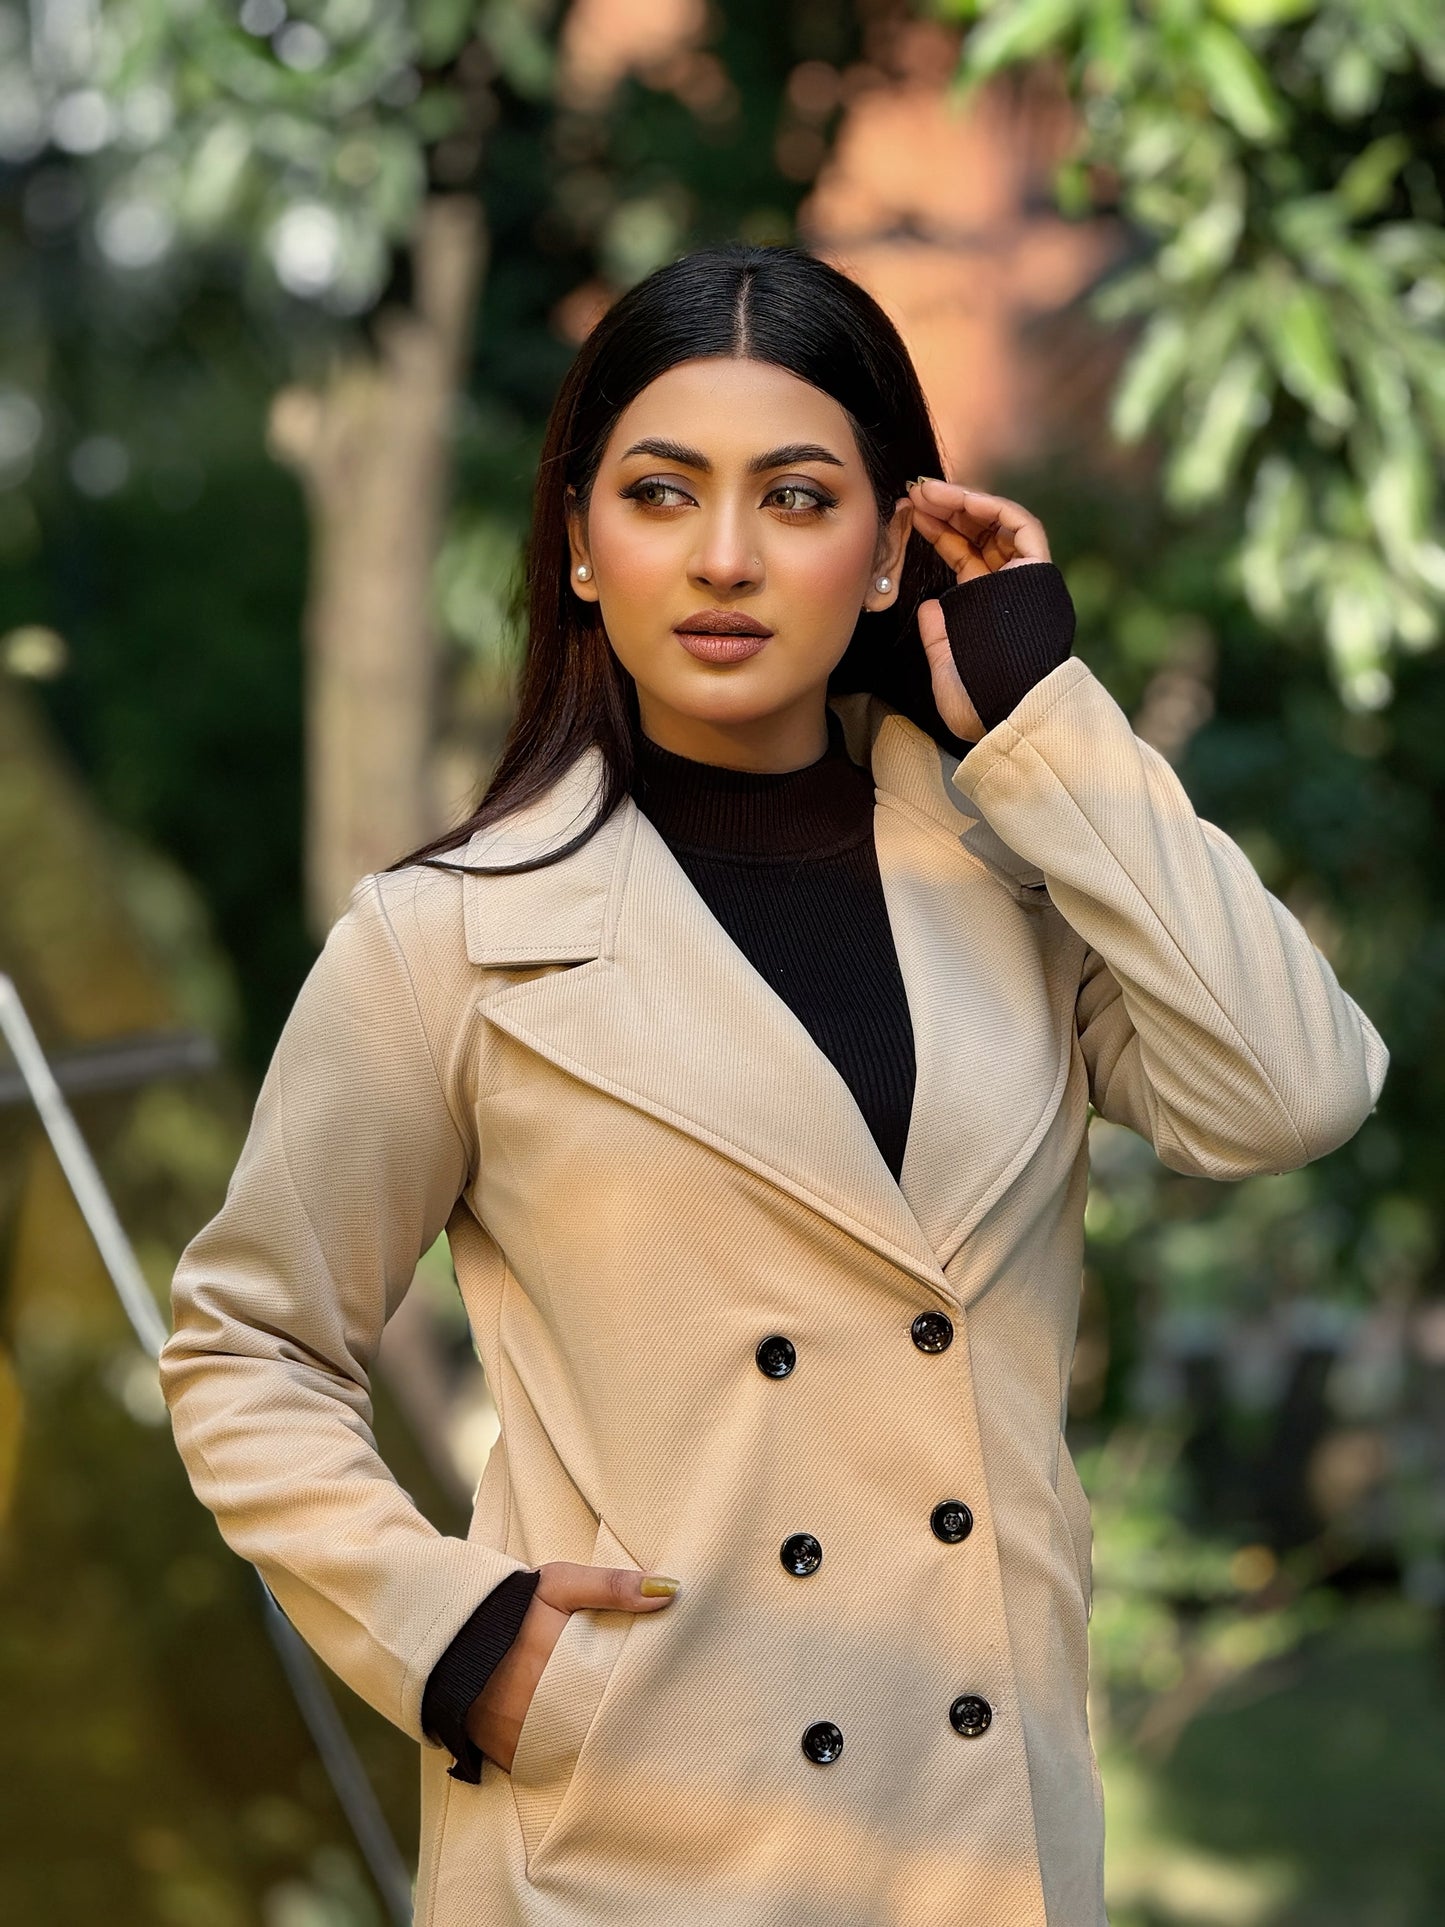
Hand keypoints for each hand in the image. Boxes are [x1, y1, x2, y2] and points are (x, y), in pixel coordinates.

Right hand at [464, 1559, 681, 1772]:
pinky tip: (584, 1750)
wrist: (447, 1634)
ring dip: (598, 1745)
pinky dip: (566, 1760)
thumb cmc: (510, 1605)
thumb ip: (613, 1586)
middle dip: (627, 1724)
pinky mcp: (507, 1755)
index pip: (622, 1691)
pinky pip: (549, 1766)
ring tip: (624, 1737)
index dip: (646, 1695)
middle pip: (604, 1728)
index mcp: (564, 1664)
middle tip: (655, 1720)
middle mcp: (544, 1708)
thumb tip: (671, 1591)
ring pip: (580, 1753)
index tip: (668, 1693)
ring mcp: (524, 1737)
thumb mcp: (559, 1583)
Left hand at [904, 477, 1053, 743]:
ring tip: (926, 491)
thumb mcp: (946, 668)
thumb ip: (938, 636)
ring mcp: (1024, 580)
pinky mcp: (1039, 573)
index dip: (941, 532)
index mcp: (988, 608)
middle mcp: (1008, 589)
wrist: (1010, 714)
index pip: (967, 557)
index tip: (912, 515)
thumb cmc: (978, 704)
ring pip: (998, 524)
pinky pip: (1020, 526)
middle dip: (947, 509)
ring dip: (962, 501)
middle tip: (914, 493)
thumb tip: (927, 606)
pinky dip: (991, 507)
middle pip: (981, 534)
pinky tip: (958, 499)